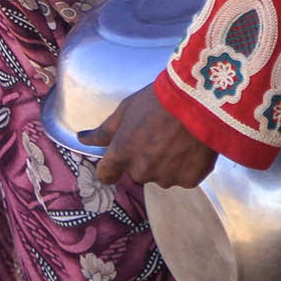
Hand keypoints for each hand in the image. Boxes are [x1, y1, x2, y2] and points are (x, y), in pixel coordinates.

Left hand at [86, 85, 218, 187]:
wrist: (198, 100)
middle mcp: (140, 171)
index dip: (112, 167)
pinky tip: (192, 146)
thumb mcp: (125, 110)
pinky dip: (187, 166)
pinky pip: (183, 177)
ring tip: (178, 138)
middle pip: (137, 173)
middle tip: (159, 135)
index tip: (121, 157)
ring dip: (166, 163)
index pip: (106, 175)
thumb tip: (82, 139)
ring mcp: (166, 178)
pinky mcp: (189, 180)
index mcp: (120, 154)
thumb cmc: (158, 100)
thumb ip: (103, 131)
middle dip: (144, 159)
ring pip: (161, 176)